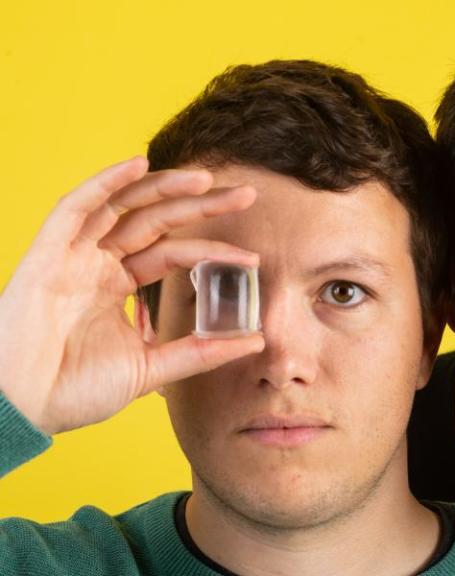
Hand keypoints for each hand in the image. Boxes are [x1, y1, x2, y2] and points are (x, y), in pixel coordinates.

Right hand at [0, 157, 264, 435]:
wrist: (21, 410)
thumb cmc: (74, 391)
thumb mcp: (151, 368)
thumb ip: (200, 352)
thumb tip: (255, 341)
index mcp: (118, 285)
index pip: (173, 252)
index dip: (211, 249)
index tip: (251, 257)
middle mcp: (97, 264)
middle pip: (155, 220)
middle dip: (200, 205)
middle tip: (246, 195)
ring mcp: (71, 256)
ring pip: (122, 206)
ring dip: (162, 187)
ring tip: (206, 179)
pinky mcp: (47, 255)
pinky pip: (75, 209)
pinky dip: (105, 184)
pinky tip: (137, 165)